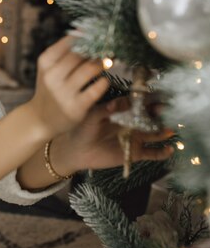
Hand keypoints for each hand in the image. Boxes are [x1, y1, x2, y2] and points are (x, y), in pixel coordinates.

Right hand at [28, 34, 109, 139]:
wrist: (40, 119)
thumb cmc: (49, 89)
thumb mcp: (49, 68)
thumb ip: (63, 52)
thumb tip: (85, 31)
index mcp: (45, 62)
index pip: (69, 42)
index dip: (86, 36)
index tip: (98, 34)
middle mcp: (52, 76)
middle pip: (80, 54)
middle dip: (97, 50)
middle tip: (109, 47)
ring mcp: (63, 92)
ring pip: (89, 69)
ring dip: (102, 63)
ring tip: (109, 61)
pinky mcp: (76, 107)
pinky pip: (96, 90)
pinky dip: (104, 82)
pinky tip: (106, 80)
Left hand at [54, 96, 174, 173]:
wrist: (78, 150)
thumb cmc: (83, 129)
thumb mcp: (93, 116)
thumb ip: (107, 109)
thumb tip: (122, 101)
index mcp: (123, 111)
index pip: (139, 103)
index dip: (149, 99)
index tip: (158, 95)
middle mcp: (132, 123)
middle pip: (150, 117)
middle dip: (160, 113)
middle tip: (167, 110)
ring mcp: (135, 138)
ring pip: (154, 134)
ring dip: (164, 131)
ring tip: (170, 129)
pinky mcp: (135, 153)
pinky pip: (151, 153)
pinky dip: (161, 152)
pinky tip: (170, 149)